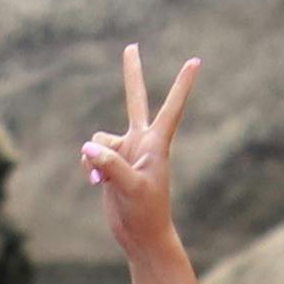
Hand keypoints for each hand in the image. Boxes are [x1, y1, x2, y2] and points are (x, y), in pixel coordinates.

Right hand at [80, 46, 203, 263]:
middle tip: (131, 47)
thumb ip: (111, 164)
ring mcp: (124, 152)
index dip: (182, 84)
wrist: (140, 236)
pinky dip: (89, 167)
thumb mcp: (131, 188)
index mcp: (156, 144)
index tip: (195, 61)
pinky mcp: (110, 165)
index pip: (171, 108)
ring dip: (94, 157)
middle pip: (134, 99)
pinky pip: (91, 155)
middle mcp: (141, 142)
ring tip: (102, 181)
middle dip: (131, 74)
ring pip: (98, 139)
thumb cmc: (146, 213)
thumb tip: (87, 147)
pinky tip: (96, 184)